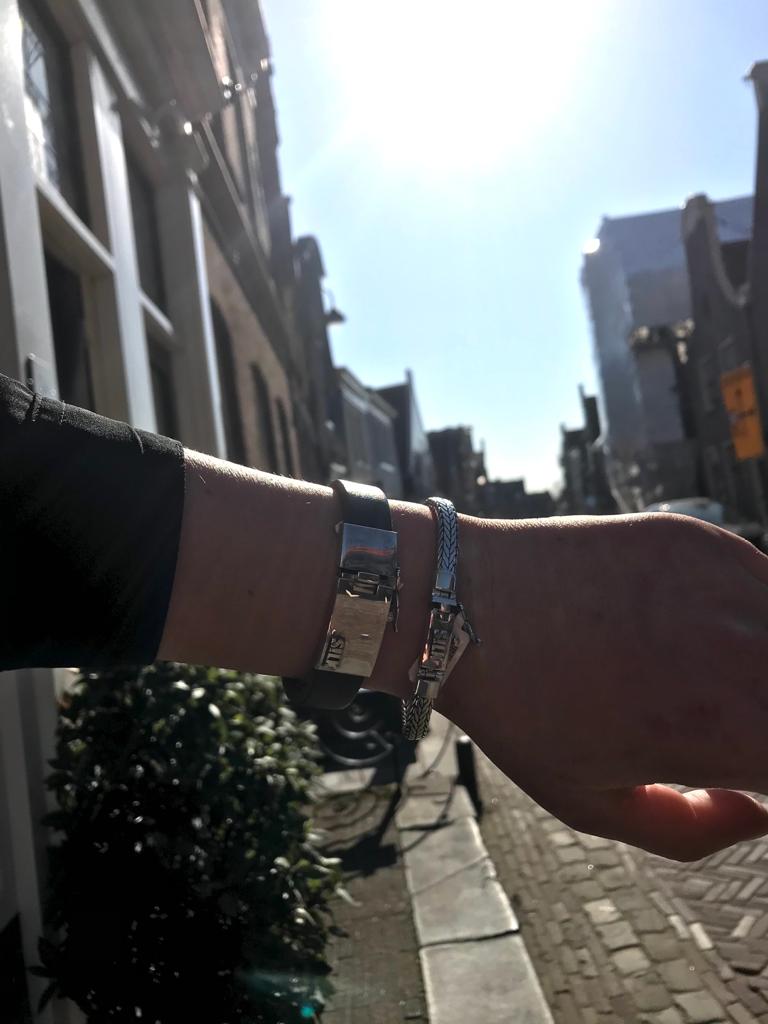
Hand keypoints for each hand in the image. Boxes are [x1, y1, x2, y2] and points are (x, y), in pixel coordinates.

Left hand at [436, 512, 767, 860]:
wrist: (459, 603)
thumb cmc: (517, 712)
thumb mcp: (591, 804)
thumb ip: (693, 830)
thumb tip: (759, 813)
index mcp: (726, 732)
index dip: (766, 771)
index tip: (739, 770)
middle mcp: (742, 652)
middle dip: (763, 718)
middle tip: (721, 723)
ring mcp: (723, 583)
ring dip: (762, 662)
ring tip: (699, 679)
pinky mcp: (697, 539)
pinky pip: (759, 579)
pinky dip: (749, 612)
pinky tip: (703, 627)